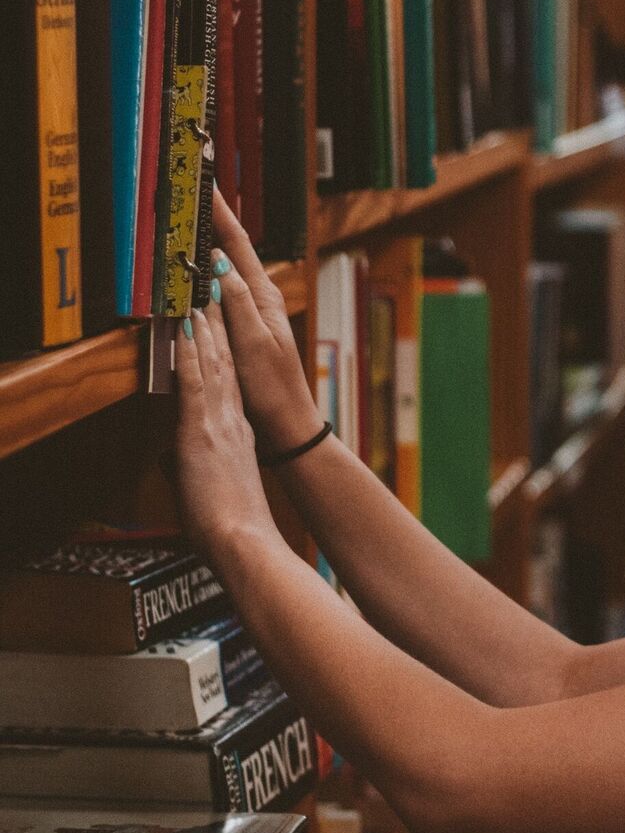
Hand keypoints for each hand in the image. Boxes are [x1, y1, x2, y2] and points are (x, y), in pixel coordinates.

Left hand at [174, 307, 278, 551]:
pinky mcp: (201, 429)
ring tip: (202, 295)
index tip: (216, 322)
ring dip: (206, 327)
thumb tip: (173, 462)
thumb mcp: (209, 487)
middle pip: (224, 363)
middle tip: (212, 291)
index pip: (227, 382)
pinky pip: (196, 380)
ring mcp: (218, 422)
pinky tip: (189, 327)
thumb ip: (191, 466)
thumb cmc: (230, 527)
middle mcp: (232, 420)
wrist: (243, 540)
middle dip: (217, 325)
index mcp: (237, 434)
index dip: (222, 350)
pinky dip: (192, 351)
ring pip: (213, 363)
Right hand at [209, 189, 323, 452]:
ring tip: (190, 215)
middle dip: (213, 218)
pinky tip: (196, 268)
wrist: (287, 423)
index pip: (238, 245)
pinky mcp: (244, 327)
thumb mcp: (253, 343)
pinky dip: (207, 272)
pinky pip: (221, 290)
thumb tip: (219, 264)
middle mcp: (261, 298)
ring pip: (226, 267)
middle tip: (192, 189)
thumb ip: (237, 304)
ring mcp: (253, 311)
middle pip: (232, 249)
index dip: (220, 213)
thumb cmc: (272, 388)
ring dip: (209, 241)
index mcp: (264, 296)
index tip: (205, 183)